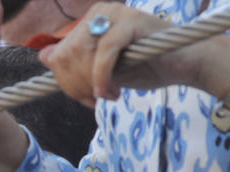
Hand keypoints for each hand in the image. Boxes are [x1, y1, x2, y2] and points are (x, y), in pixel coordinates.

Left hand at [40, 2, 220, 105]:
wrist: (184, 64)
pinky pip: (103, 53)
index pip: (56, 56)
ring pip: (80, 54)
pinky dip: (101, 77)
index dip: (66, 83)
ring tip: (108, 95)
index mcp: (89, 23)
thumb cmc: (144, 67)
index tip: (86, 98)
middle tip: (96, 100)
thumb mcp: (101, 70)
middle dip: (76, 86)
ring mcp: (115, 14)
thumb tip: (45, 56)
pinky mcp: (131, 21)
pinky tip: (109, 92)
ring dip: (89, 84)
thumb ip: (75, 65)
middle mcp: (99, 13)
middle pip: (64, 57)